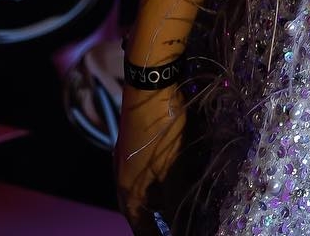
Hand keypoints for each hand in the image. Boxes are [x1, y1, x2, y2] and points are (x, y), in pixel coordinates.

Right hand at [116, 83, 186, 233]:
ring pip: (149, 188)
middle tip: (182, 223)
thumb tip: (179, 222)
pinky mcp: (140, 145)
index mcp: (127, 192)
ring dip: (165, 196)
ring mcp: (130, 160)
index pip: (140, 227)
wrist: (150, 87)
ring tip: (186, 202)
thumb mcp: (170, 168)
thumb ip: (174, 199)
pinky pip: (152, 171)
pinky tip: (182, 174)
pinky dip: (166, 177)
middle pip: (143, 209)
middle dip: (162, 218)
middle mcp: (124, 179)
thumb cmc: (159, 131)